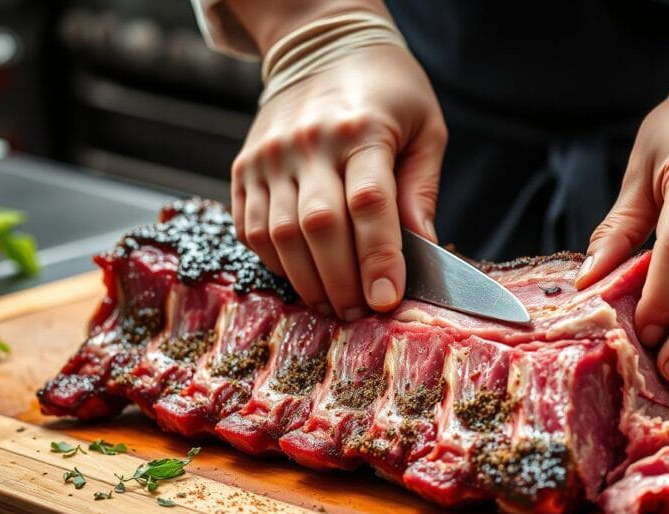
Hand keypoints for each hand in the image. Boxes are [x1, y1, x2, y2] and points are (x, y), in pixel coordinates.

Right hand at [232, 44, 446, 318]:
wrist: (321, 45)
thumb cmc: (387, 92)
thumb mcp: (425, 128)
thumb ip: (420, 189)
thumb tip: (425, 249)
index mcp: (362, 129)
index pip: (368, 204)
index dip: (378, 258)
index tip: (386, 300)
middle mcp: (308, 141)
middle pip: (318, 227)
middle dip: (342, 282)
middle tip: (360, 314)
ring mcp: (268, 155)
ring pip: (279, 235)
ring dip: (308, 281)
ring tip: (335, 306)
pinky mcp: (243, 168)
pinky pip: (251, 229)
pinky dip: (276, 262)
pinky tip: (304, 276)